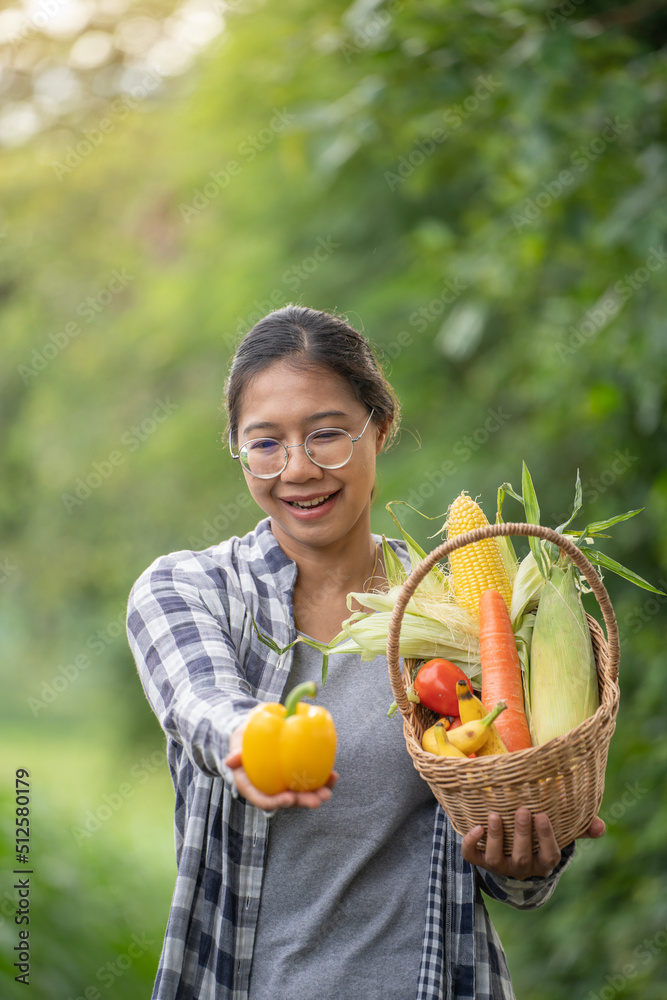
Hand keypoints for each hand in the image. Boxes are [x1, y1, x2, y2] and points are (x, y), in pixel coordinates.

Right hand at [224, 724, 337, 811]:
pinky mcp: (296, 776)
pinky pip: (310, 780)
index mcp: (252, 786)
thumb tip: (230, 761)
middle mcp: (270, 789)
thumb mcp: (237, 742)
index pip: (262, 799)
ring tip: (329, 789)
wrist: (254, 734)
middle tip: (318, 800)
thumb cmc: (244, 738)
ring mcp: (284, 784)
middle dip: (303, 802)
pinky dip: (322, 780)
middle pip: (286, 800)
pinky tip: (333, 776)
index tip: (289, 798)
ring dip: (316, 794)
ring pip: (301, 794)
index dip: (276, 802)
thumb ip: (236, 751)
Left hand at [461, 807, 604, 880]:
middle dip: (522, 835)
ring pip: (496, 859)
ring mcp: (499, 866)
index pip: (549, 857)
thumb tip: (600, 826)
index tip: (542, 816)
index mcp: (543, 862)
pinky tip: (475, 826)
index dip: (546, 839)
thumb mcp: (560, 832)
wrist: (511, 850)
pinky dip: (471, 844)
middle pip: (522, 859)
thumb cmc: (540, 836)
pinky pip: (472, 858)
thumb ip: (580, 828)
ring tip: (495, 815)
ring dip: (495, 838)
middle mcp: (521, 868)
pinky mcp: (480, 860)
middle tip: (522, 811)